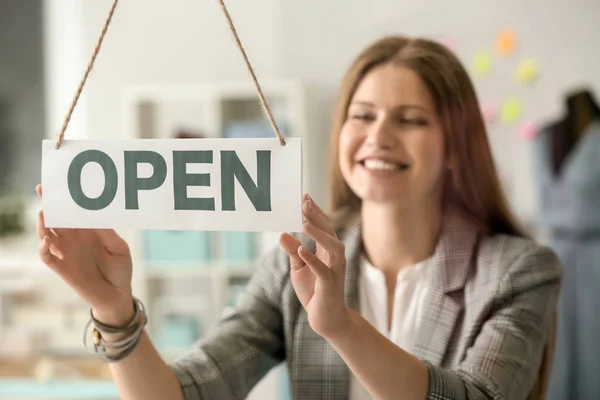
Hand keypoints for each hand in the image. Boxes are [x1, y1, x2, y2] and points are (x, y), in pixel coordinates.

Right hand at [36, 184, 134, 324]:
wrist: (118, 295)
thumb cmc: (120, 269)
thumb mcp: (118, 248)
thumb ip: (107, 233)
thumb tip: (95, 216)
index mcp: (88, 230)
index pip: (74, 211)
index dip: (67, 198)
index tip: (63, 183)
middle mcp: (74, 239)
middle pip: (57, 218)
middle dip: (49, 203)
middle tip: (43, 189)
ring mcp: (66, 253)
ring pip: (47, 234)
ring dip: (43, 223)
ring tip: (44, 212)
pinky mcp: (62, 268)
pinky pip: (47, 256)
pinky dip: (43, 248)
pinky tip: (46, 241)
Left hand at [280, 194, 348, 337]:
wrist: (325, 319)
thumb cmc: (314, 292)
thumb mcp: (298, 269)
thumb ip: (292, 251)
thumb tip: (282, 233)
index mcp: (327, 252)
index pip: (324, 227)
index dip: (316, 212)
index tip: (304, 196)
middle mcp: (334, 258)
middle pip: (330, 232)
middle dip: (317, 217)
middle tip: (304, 203)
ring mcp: (334, 271)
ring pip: (333, 247)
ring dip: (319, 234)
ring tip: (304, 223)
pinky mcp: (330, 285)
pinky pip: (323, 270)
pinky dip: (313, 259)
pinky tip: (302, 250)